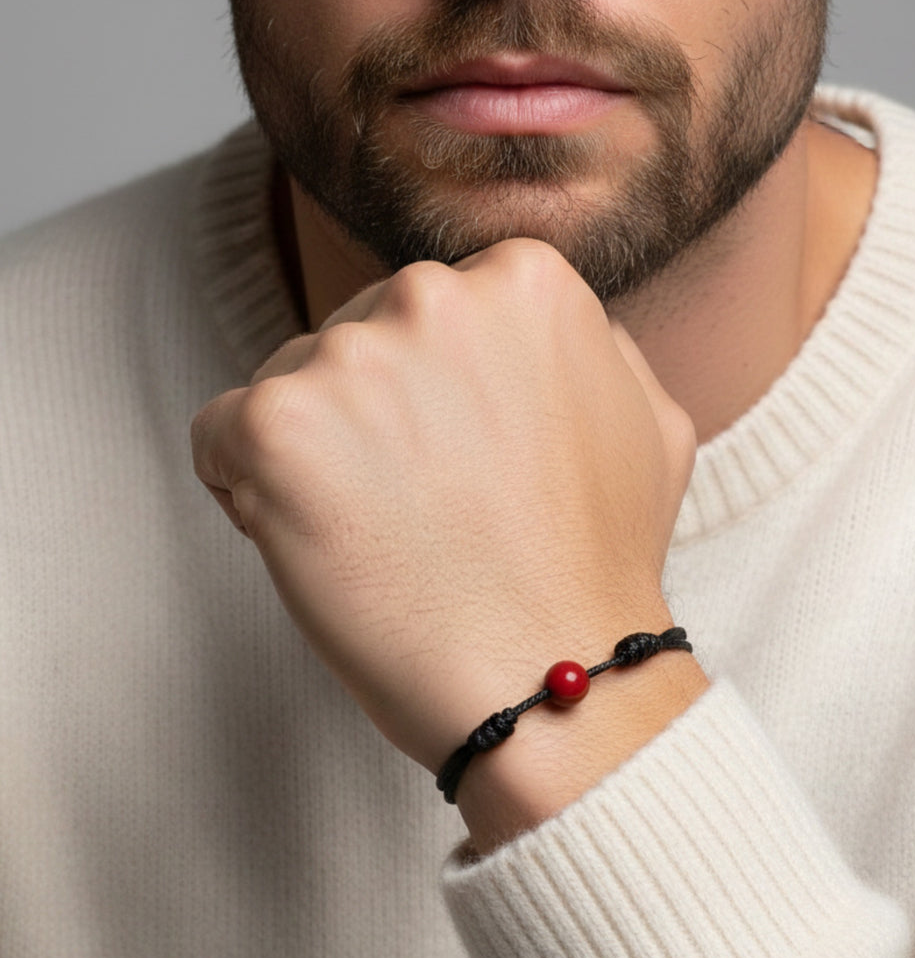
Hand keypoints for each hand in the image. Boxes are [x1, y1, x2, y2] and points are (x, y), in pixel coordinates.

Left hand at [191, 239, 697, 783]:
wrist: (551, 675)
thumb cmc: (597, 563)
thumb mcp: (650, 421)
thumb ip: (594, 346)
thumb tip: (533, 333)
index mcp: (523, 281)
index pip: (435, 307)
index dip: (435, 388)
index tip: (456, 458)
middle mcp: (434, 295)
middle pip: (358, 333)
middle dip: (373, 410)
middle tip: (419, 505)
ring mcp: (350, 356)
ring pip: (291, 382)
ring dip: (317, 451)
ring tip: (376, 534)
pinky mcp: (276, 426)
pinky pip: (221, 436)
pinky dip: (245, 487)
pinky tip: (311, 540)